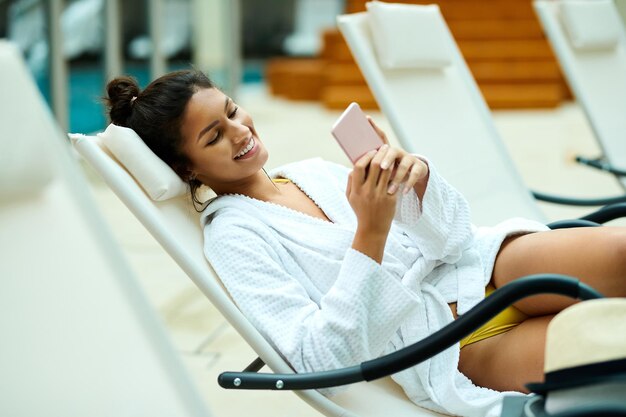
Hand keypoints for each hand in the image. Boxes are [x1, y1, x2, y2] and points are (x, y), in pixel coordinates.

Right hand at [346, 147, 398, 261]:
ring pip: (387, 171)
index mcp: (356, 190)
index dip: (365, 157)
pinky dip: (395, 172)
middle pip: (375, 166)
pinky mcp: (390, 199)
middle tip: (384, 147)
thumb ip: (351, 181)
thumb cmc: (361, 210)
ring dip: (390, 160)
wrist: (372, 229)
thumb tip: (355, 166)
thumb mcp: (350, 197)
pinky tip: (397, 166)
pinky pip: (394, 181)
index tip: (371, 152)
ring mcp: (380, 196)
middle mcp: (367, 192)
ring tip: (392, 154)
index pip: (358, 167)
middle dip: (380, 153)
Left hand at [367, 116, 428, 197]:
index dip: (374, 127)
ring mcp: (409, 159)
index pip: (380, 137)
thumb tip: (352, 167)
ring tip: (390, 189)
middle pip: (392, 152)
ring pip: (404, 165)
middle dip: (387, 159)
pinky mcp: (418, 167)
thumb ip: (369, 167)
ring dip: (397, 177)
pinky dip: (409, 184)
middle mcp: (398, 152)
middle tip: (381, 167)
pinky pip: (414, 175)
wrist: (411, 176)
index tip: (367, 120)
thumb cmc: (389, 173)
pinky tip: (404, 192)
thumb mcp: (380, 170)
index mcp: (386, 151)